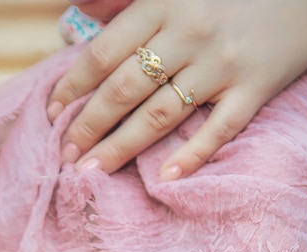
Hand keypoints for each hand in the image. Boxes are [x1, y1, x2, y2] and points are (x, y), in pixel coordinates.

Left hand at [48, 0, 306, 179]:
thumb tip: (81, 20)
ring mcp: (223, 65)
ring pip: (161, 113)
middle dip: (89, 125)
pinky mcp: (254, 89)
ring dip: (122, 147)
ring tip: (94, 172)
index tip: (52, 113)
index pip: (104, 53)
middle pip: (124, 89)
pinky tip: (165, 179)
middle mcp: (189, 34)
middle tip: (66, 156)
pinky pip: (219, 128)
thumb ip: (132, 4)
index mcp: (164, 3)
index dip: (72, 86)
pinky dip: (192, 155)